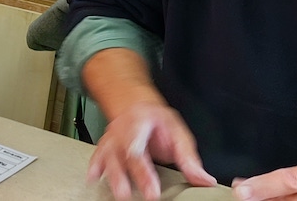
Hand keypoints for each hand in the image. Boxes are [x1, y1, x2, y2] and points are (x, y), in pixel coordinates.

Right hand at [87, 102, 216, 200]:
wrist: (134, 104)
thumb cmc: (155, 119)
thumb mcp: (177, 131)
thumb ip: (188, 157)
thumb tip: (204, 180)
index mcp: (140, 124)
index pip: (140, 150)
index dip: (144, 173)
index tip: (152, 192)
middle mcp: (122, 131)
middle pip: (122, 157)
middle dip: (126, 178)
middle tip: (131, 197)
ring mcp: (111, 139)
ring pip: (107, 158)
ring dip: (112, 178)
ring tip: (120, 195)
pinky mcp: (104, 147)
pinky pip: (97, 157)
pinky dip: (94, 168)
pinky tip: (92, 179)